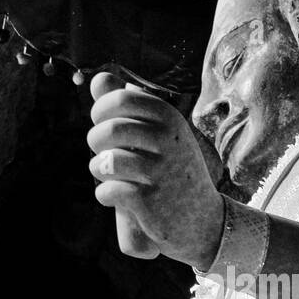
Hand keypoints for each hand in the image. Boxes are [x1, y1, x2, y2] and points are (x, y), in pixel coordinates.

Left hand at [87, 76, 224, 269]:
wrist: (203, 220)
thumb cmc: (174, 172)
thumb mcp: (159, 135)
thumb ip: (128, 106)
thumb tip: (98, 78)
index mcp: (169, 119)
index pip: (120, 98)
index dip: (101, 110)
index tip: (103, 123)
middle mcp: (167, 141)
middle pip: (108, 129)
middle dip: (95, 141)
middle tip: (103, 153)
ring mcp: (160, 171)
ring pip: (105, 161)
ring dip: (97, 169)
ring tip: (107, 175)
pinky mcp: (149, 200)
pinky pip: (108, 190)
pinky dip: (104, 195)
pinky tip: (114, 197)